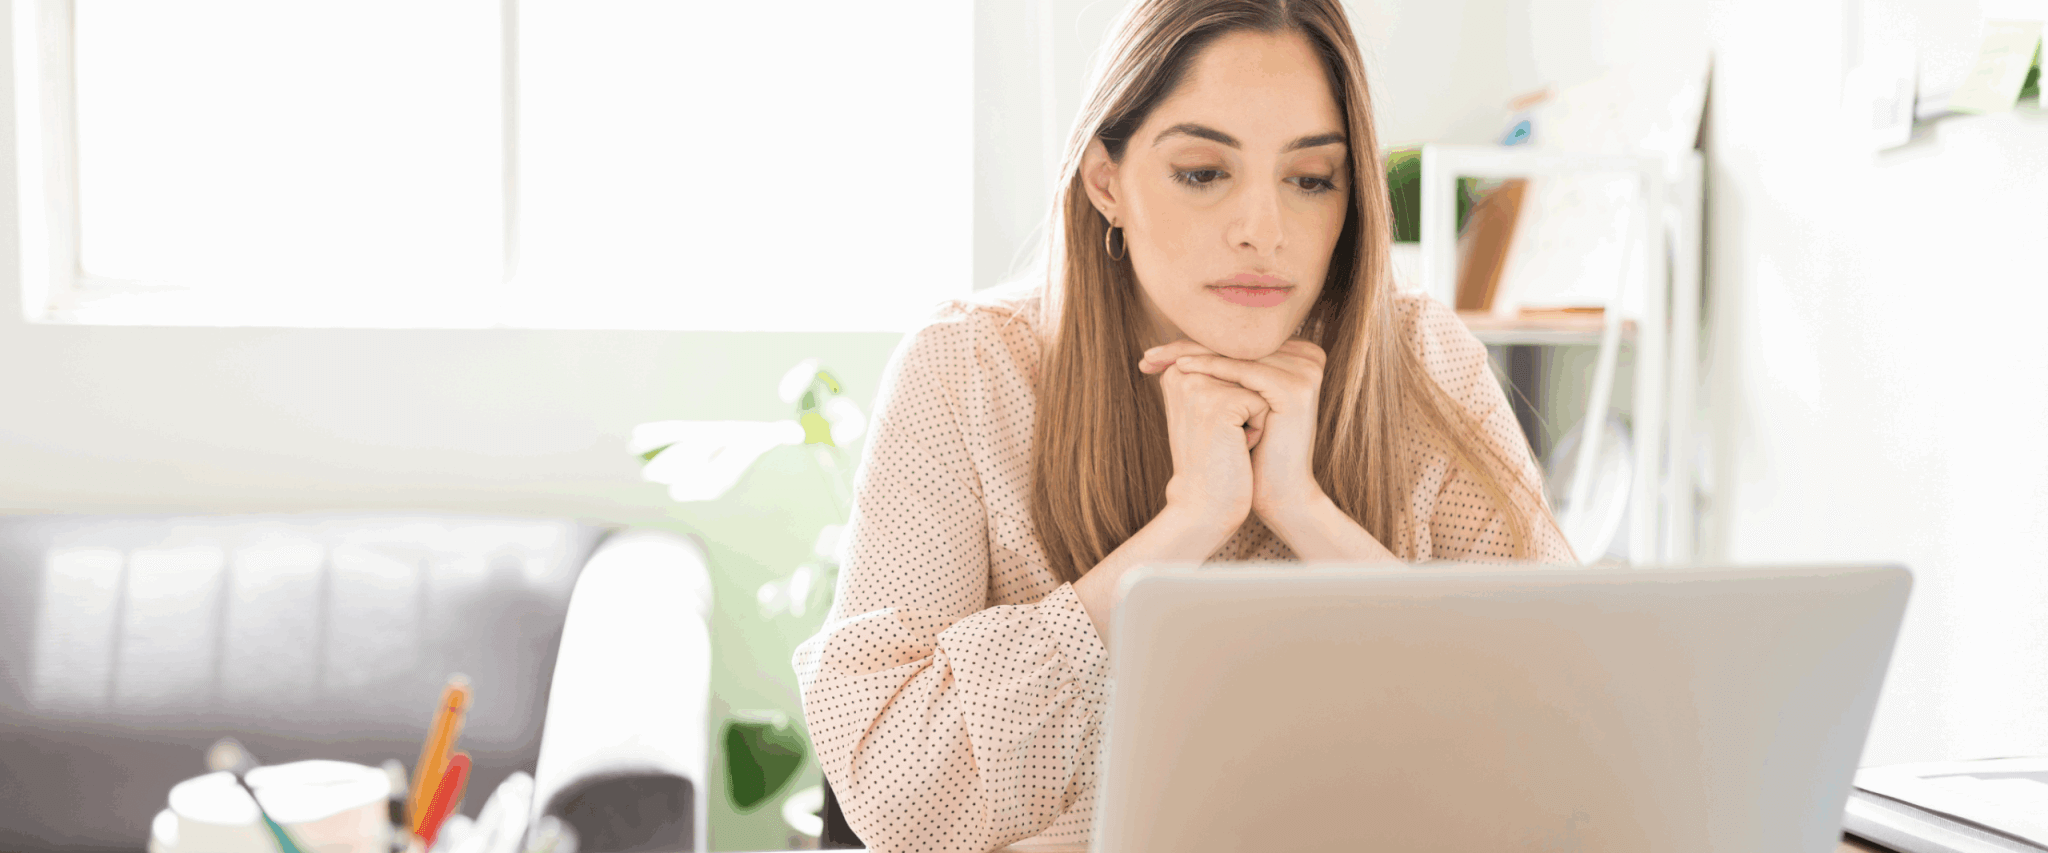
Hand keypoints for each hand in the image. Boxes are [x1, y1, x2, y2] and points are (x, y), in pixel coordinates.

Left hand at [1141, 339, 1328, 524]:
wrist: (1277, 492)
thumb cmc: (1252, 449)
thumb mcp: (1236, 402)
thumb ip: (1222, 369)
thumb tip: (1177, 345)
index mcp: (1300, 355)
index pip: (1237, 342)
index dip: (1193, 344)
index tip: (1152, 354)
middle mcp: (1309, 357)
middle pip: (1235, 345)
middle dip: (1187, 347)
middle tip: (1148, 354)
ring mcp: (1306, 370)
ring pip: (1236, 354)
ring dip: (1193, 353)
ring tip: (1156, 358)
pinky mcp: (1296, 386)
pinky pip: (1244, 370)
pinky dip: (1210, 367)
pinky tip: (1181, 367)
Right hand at [1144, 354, 1268, 527]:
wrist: (1206, 505)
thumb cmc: (1216, 459)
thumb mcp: (1213, 409)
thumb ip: (1222, 374)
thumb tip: (1258, 347)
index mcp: (1175, 370)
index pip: (1231, 362)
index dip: (1240, 398)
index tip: (1217, 429)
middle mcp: (1181, 372)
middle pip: (1246, 371)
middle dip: (1248, 404)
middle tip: (1222, 438)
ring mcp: (1198, 386)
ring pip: (1257, 384)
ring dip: (1254, 415)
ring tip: (1229, 441)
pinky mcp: (1219, 404)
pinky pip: (1262, 403)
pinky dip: (1258, 429)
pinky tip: (1235, 449)